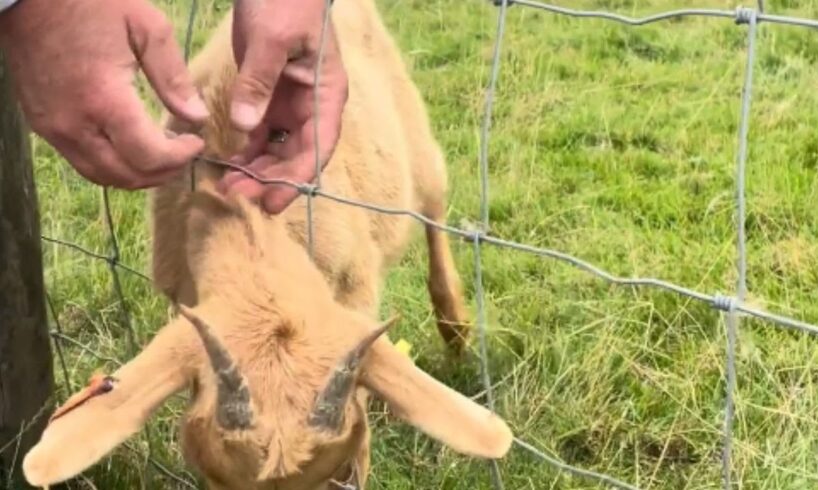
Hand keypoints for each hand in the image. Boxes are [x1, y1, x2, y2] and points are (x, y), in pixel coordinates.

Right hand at [0, 0, 208, 188]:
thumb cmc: (90, 4)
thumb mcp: (145, 27)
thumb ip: (173, 77)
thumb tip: (197, 116)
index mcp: (105, 100)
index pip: (149, 156)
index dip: (179, 158)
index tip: (196, 143)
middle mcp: (75, 124)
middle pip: (126, 176)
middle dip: (162, 173)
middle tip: (182, 156)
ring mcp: (54, 128)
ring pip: (102, 176)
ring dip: (136, 176)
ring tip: (160, 157)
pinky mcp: (42, 125)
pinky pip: (81, 162)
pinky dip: (112, 166)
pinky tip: (130, 148)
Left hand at [218, 0, 348, 213]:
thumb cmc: (285, 0)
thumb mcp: (272, 39)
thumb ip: (258, 82)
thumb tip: (244, 126)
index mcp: (326, 95)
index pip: (317, 148)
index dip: (296, 179)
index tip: (271, 202)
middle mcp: (312, 106)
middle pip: (298, 156)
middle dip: (271, 179)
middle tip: (236, 193)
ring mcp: (291, 103)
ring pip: (278, 149)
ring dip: (257, 169)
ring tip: (228, 184)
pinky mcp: (269, 96)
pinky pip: (260, 133)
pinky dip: (245, 149)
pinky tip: (226, 162)